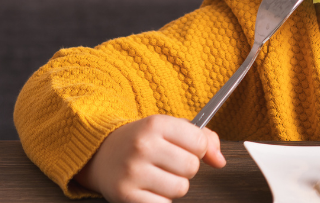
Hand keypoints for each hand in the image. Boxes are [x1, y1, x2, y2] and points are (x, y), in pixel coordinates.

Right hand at [73, 115, 226, 202]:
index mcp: (155, 124)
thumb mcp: (169, 129)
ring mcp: (132, 172)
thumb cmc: (142, 142)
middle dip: (185, 168)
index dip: (197, 149)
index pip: (199, 142)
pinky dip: (160, 200)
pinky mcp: (125, 195)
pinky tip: (149, 189)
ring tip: (157, 176)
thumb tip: (220, 161)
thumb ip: (203, 138)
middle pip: (191, 167)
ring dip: (173, 186)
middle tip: (167, 164)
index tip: (184, 148)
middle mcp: (143, 146)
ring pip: (180, 188)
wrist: (99, 155)